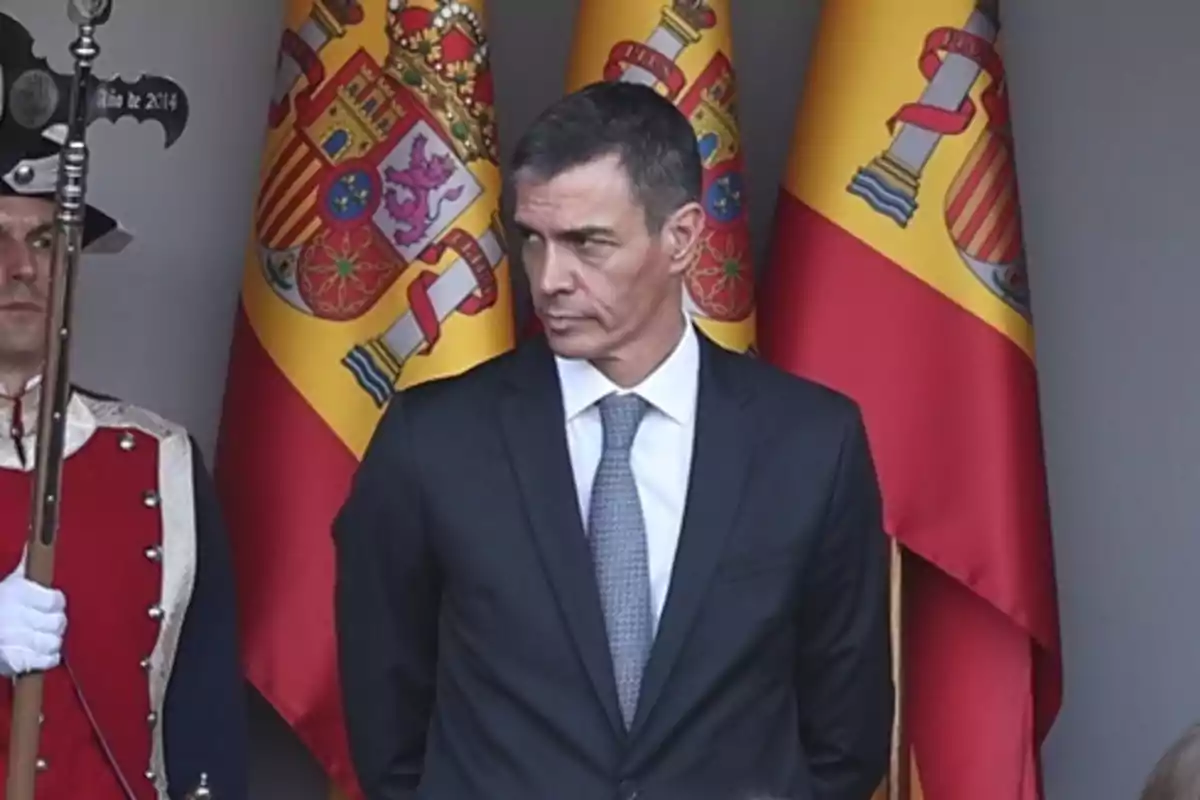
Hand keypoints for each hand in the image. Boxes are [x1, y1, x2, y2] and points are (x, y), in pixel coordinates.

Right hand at [0, 553, 65, 676]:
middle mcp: (16, 616)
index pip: (56, 601)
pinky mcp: (16, 660)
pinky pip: (47, 660)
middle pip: (58, 622)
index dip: (55, 604)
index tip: (51, 606)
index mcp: (17, 594)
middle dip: (54, 624)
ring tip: (39, 639)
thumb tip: (35, 542)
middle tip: (45, 625)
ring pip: (54, 642)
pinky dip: (47, 658)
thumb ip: (24, 569)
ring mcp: (16, 640)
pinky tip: (39, 654)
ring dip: (50, 642)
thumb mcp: (6, 584)